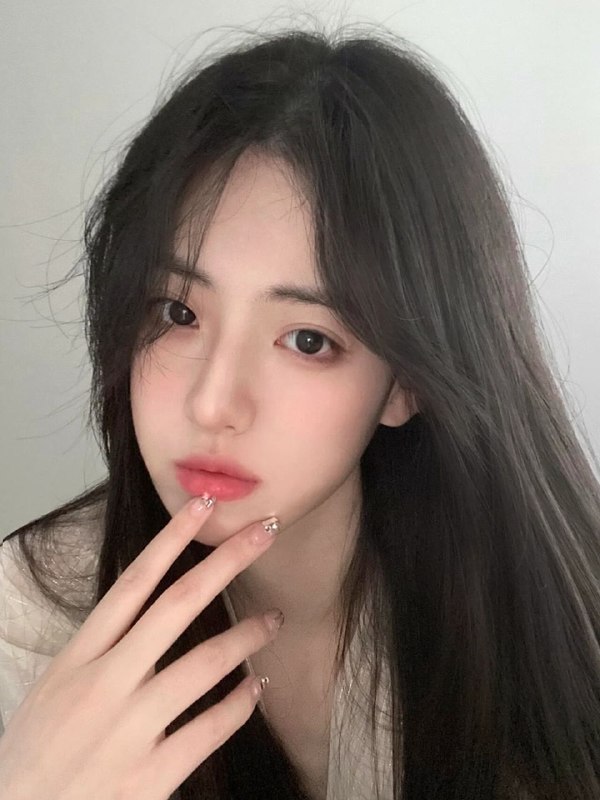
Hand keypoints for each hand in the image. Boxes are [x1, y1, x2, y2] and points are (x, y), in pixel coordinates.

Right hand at [0, 495, 283, 798]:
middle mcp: (106, 683)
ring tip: (273, 619)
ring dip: (248, 635)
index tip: (203, 506)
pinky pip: (211, 728)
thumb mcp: (55, 688)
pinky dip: (240, 703)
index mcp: (79, 657)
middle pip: (178, 605)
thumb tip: (148, 616)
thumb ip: (100, 651)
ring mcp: (130, 729)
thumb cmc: (33, 755)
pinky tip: (256, 686)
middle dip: (226, 561)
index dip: (172, 539)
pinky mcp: (150, 776)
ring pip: (205, 662)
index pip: (133, 583)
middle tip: (262, 533)